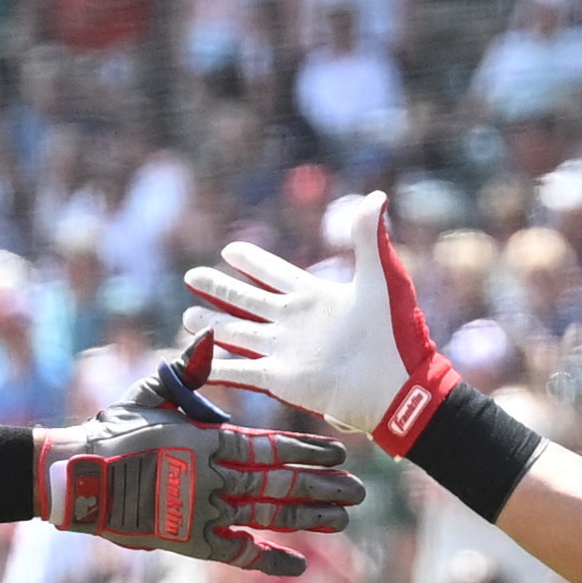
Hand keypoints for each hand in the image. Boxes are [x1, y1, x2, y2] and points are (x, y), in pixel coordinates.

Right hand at [38, 396, 357, 574]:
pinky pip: (238, 552)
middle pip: (280, 483)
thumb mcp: (151, 394)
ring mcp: (203, 511)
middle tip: (360, 490)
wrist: (75, 477)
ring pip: (268, 516)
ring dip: (309, 517)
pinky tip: (298, 563)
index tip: (340, 452)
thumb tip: (211, 332)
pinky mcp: (190, 541)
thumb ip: (187, 370)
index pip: (271, 446)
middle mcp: (212, 478)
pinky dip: (269, 559)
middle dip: (323, 486)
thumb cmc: (112, 431)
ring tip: (344, 517)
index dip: (309, 450)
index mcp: (207, 440)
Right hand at [182, 192, 454, 450]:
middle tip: (192, 276)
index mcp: (314, 296)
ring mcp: (284, 350)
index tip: (230, 249)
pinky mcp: (279, 378)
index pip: (275, 273)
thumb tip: (376, 195)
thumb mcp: (382, 278)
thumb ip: (369, 238)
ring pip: (236, 332)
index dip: (254, 262)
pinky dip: (215, 364)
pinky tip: (194, 359)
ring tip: (186, 316)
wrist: (396, 387)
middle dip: (219, 288)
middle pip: (246, 300)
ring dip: (210, 324)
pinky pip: (240, 369)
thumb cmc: (394, 333)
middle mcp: (293, 321)